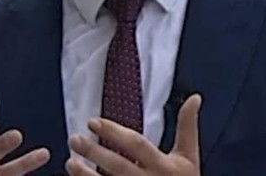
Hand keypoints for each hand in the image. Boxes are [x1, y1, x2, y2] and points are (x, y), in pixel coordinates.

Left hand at [66, 94, 201, 175]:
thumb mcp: (189, 155)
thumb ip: (188, 126)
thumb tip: (195, 98)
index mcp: (164, 166)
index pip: (136, 145)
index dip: (114, 132)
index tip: (93, 122)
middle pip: (117, 165)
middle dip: (94, 152)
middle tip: (74, 139)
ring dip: (86, 175)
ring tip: (70, 162)